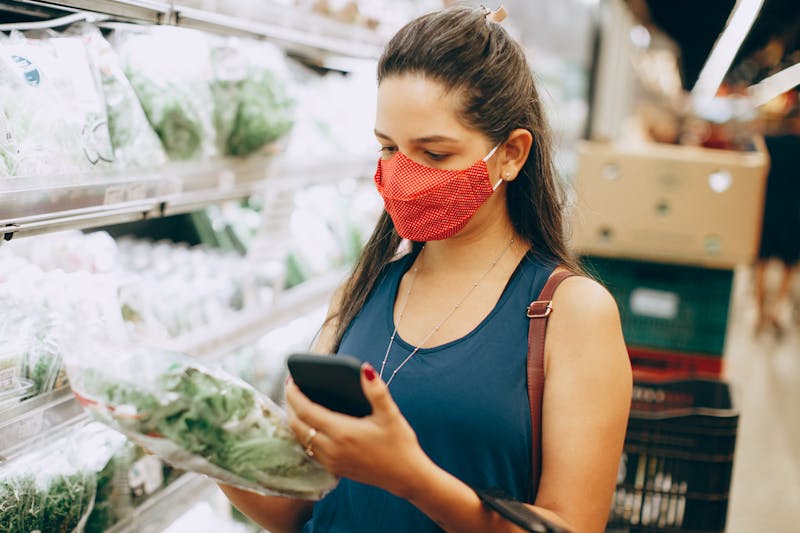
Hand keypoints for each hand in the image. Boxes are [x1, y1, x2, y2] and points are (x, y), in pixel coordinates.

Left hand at [285, 363, 428, 498]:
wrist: (406, 476)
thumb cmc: (399, 444)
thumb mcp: (390, 414)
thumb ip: (376, 390)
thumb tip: (365, 368)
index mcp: (342, 432)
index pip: (306, 411)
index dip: (295, 395)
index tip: (291, 381)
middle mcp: (332, 448)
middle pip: (297, 425)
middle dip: (290, 405)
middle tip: (292, 388)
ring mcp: (331, 461)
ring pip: (301, 439)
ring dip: (295, 421)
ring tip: (297, 404)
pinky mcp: (335, 468)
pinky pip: (309, 450)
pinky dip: (304, 435)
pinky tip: (310, 425)